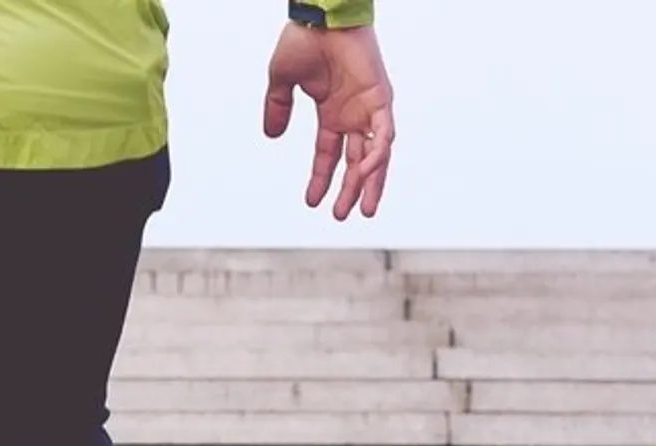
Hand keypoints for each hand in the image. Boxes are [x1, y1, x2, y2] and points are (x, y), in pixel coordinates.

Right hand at [264, 22, 394, 219]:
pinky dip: (378, 156)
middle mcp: (352, 113)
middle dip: (349, 190)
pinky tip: (366, 176)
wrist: (321, 16)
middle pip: (356, 161)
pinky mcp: (380, 98)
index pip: (328, 153)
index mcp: (332, 111)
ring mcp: (368, 107)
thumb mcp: (282, 82)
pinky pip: (384, 136)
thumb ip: (278, 109)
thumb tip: (271, 135)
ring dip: (370, 183)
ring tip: (364, 210)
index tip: (311, 201)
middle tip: (341, 215)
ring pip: (375, 155)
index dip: (321, 178)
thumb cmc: (304, 39)